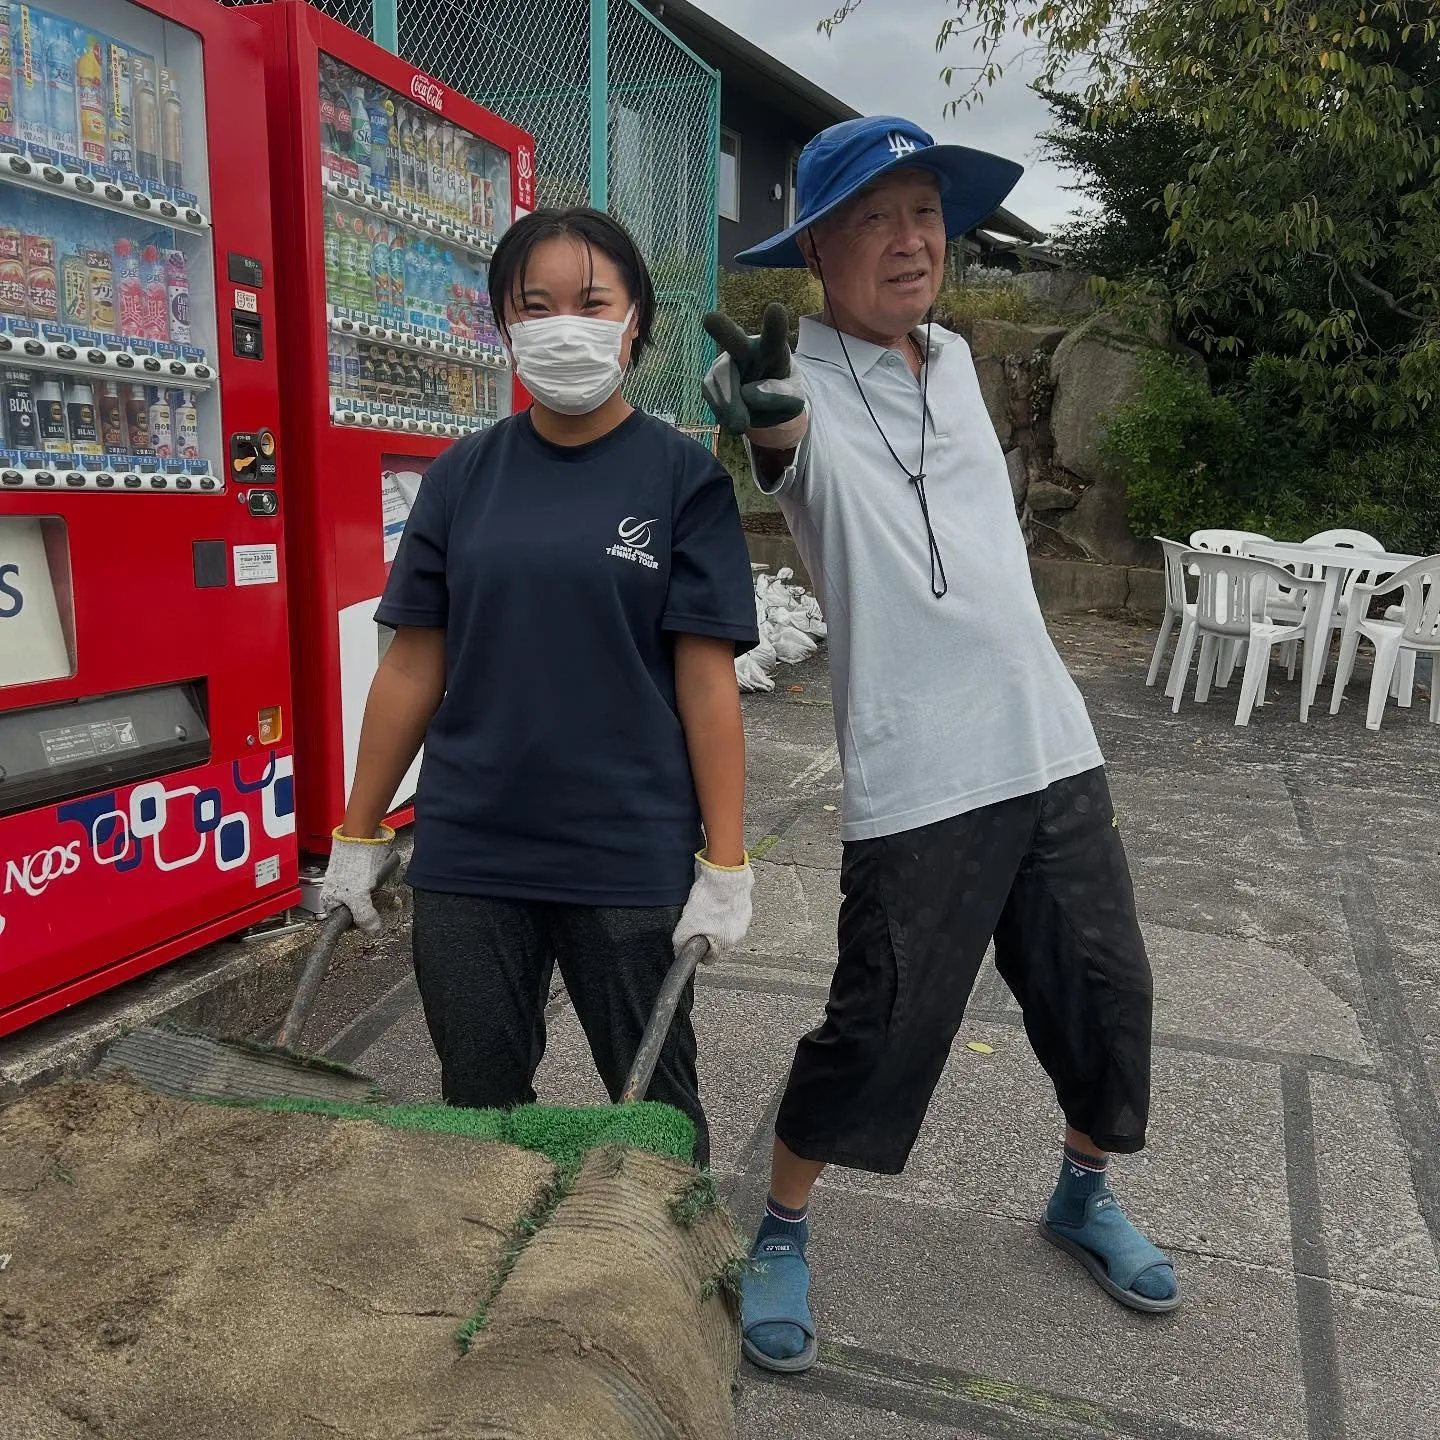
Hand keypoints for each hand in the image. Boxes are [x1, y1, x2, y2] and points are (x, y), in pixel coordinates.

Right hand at [319, 825, 395, 934]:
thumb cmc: (353, 865)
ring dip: (374, 897)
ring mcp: (348, 884)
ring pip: (364, 899)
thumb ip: (364, 917)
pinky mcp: (358, 875)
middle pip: (356, 911)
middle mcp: (337, 894)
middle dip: (369, 909)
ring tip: (378, 890)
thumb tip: (372, 930)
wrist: (360, 839)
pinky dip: (377, 887)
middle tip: (376, 903)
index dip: (357, 924)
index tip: (369, 921)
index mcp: (329, 902)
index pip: (343, 923)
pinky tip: (379, 882)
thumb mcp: (358, 898)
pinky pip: (369, 887)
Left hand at [672, 851, 753, 956]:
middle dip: (708, 933)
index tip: (694, 941)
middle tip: (698, 920)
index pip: (711, 958)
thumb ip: (681, 942)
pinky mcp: (746, 905)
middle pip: (719, 941)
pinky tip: (715, 900)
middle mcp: (739, 934)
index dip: (699, 950)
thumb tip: (678, 951)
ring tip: (707, 907)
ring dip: (717, 920)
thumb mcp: (686, 925)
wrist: (723, 875)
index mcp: (725, 942)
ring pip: (726, 926)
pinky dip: (724, 908)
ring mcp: (744, 919)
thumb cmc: (707, 899)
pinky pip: (732, 912)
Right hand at [702, 304, 808, 448]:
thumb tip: (748, 393)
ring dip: (731, 405)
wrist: (762, 405)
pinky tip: (734, 417)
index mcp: (772, 348)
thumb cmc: (781, 395)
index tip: (775, 308)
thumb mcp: (793, 400)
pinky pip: (712, 396)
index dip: (775, 324)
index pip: (775, 336)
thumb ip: (780, 397)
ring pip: (721, 379)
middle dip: (723, 329)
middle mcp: (745, 348)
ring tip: (741, 424)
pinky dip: (723, 412)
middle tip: (709, 319)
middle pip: (733, 338)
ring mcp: (724, 362)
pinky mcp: (710, 380)